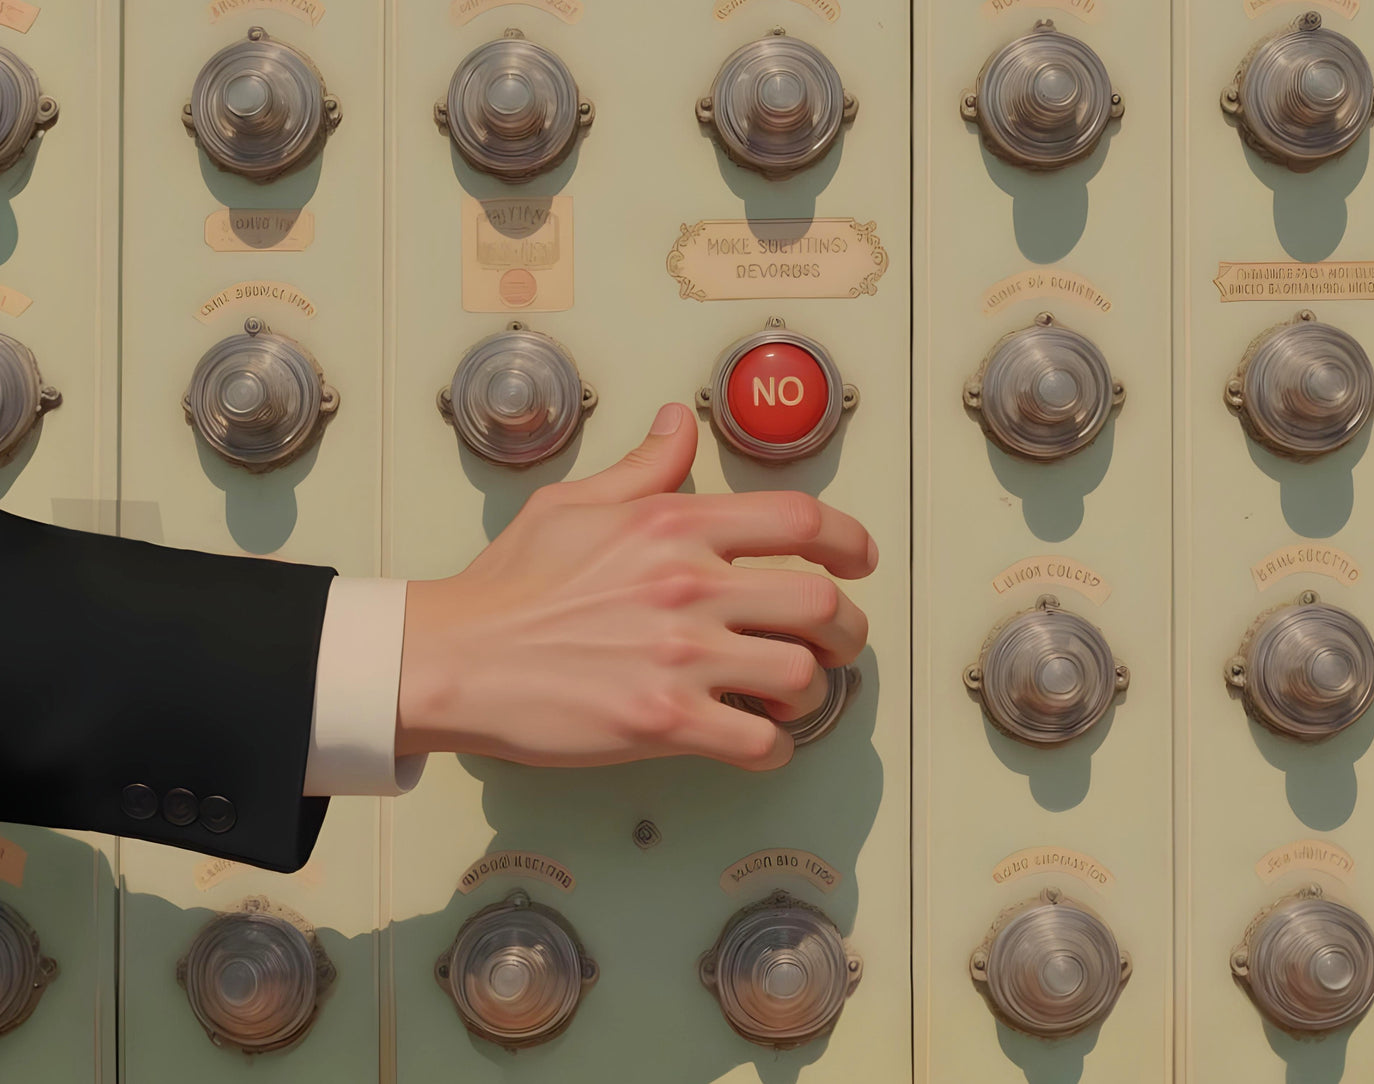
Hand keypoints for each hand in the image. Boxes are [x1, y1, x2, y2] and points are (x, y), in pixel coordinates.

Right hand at [395, 402, 876, 770]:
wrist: (457, 658)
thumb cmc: (510, 586)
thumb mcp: (572, 503)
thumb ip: (644, 468)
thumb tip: (678, 424)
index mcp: (674, 526)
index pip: (799, 521)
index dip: (850, 541)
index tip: (860, 560)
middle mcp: (688, 586)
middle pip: (821, 604)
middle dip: (847, 628)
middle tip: (837, 641)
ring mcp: (679, 657)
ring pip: (802, 676)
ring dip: (810, 691)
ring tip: (788, 694)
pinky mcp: (663, 721)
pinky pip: (761, 743)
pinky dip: (774, 747)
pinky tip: (756, 739)